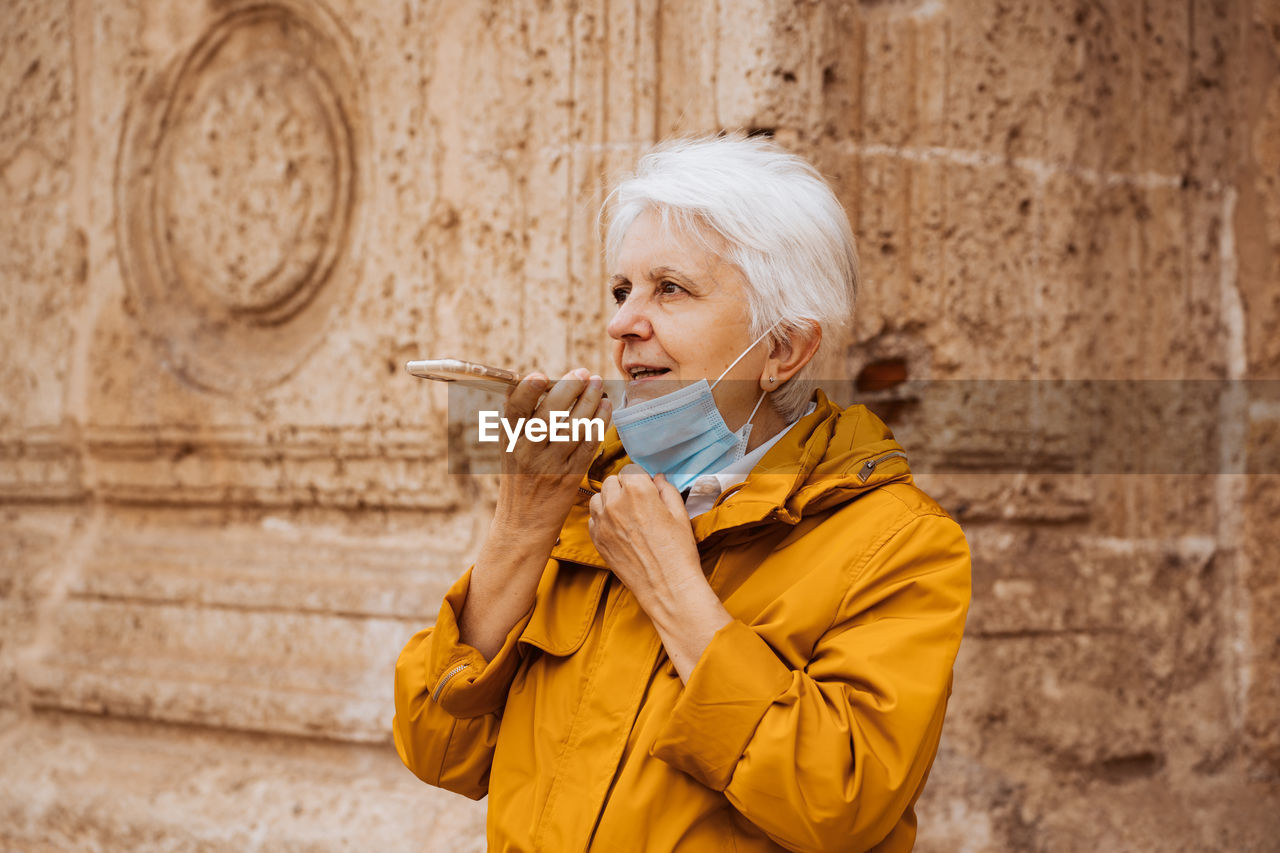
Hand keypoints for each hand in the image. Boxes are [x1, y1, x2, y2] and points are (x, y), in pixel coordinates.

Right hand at [496, 368, 610, 531]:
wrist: (524, 520)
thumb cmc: (517, 473)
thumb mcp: (508, 443)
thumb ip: (517, 414)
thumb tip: (527, 378)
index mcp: (509, 438)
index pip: (515, 410)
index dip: (527, 392)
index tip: (540, 375)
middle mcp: (528, 451)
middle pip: (549, 416)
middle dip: (569, 390)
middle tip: (583, 373)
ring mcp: (550, 464)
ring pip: (573, 428)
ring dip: (589, 402)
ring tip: (597, 384)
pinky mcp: (571, 476)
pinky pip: (588, 445)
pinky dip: (599, 423)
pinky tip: (605, 407)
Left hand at [588, 466, 730, 680]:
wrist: (666, 585)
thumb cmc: (678, 551)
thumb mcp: (680, 514)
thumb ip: (666, 490)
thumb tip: (657, 478)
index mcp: (638, 491)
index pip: (631, 470)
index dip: (640, 478)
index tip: (646, 487)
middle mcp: (615, 503)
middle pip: (611, 481)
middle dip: (623, 487)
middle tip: (637, 501)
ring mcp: (603, 522)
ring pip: (598, 498)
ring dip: (609, 500)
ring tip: (625, 513)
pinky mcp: (597, 539)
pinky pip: (592, 519)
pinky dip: (602, 519)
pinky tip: (618, 528)